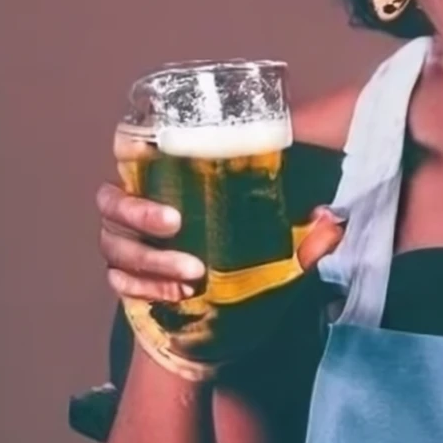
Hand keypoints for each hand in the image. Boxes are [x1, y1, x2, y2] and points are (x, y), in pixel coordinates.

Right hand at [97, 126, 345, 302]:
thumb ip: (303, 224)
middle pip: (111, 200)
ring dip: (149, 259)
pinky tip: (177, 294)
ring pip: (113, 244)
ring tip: (192, 273)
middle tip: (176, 222)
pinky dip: (145, 288)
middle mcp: (137, 203)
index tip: (145, 154)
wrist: (227, 284)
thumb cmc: (249, 233)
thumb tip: (331, 224)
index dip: (127, 149)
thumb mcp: (279, 223)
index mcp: (165, 174)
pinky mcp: (128, 276)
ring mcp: (126, 241)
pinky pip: (118, 281)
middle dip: (140, 211)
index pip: (128, 150)